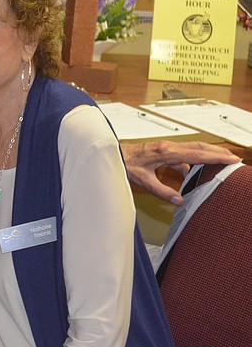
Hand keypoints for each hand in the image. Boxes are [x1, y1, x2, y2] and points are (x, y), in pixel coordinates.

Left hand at [121, 140, 240, 204]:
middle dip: (217, 152)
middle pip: (198, 147)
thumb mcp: (142, 179)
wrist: (112, 152)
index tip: (231, 159)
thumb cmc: (124, 163)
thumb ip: (161, 190)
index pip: (196, 153)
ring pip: (192, 149)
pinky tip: (194, 172)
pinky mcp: (163, 150)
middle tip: (234, 159)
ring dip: (207, 154)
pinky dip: (193, 160)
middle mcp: (168, 147)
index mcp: (165, 152)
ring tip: (221, 162)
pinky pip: (183, 154)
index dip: (215, 156)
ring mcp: (166, 147)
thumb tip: (179, 200)